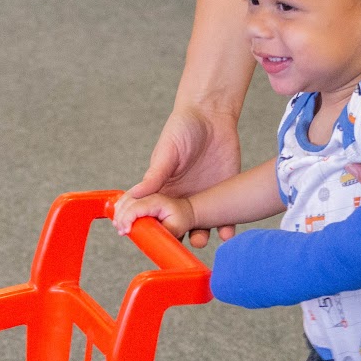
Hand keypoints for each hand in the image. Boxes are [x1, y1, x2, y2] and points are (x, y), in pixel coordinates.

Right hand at [130, 101, 242, 247]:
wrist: (213, 115)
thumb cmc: (183, 128)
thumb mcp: (167, 152)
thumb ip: (154, 176)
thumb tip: (134, 195)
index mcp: (163, 191)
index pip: (153, 216)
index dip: (150, 229)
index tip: (148, 239)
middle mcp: (181, 199)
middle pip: (176, 229)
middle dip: (175, 240)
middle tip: (175, 245)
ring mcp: (203, 200)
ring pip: (200, 229)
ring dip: (199, 239)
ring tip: (200, 239)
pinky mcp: (224, 195)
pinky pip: (226, 219)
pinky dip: (227, 230)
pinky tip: (227, 234)